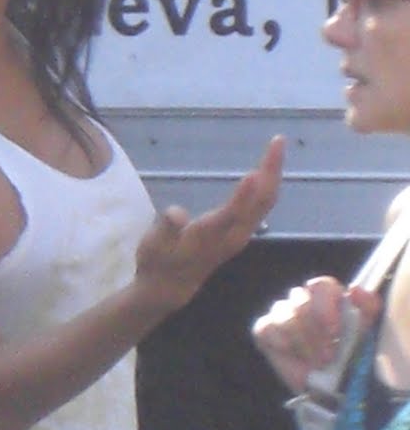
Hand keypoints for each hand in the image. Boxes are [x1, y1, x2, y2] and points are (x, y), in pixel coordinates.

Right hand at [134, 136, 283, 313]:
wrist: (170, 287)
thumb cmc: (158, 262)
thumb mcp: (151, 247)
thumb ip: (165, 229)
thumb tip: (176, 213)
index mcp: (208, 238)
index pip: (230, 217)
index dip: (242, 197)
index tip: (253, 173)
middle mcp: (231, 236)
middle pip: (259, 203)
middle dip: (270, 171)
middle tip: (277, 141)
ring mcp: (241, 234)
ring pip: (265, 202)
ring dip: (273, 173)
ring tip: (277, 146)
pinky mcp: (242, 231)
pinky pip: (263, 204)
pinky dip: (269, 183)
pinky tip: (269, 168)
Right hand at [252, 276, 380, 393]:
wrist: (331, 387)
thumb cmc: (350, 355)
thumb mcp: (367, 330)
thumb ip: (368, 306)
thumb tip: (355, 290)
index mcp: (328, 296)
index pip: (321, 286)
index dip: (325, 307)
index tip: (334, 332)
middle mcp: (303, 300)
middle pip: (300, 301)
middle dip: (315, 333)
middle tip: (328, 357)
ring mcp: (282, 314)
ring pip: (284, 315)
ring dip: (302, 342)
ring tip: (315, 363)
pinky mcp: (266, 330)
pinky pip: (265, 328)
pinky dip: (279, 341)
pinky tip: (290, 352)